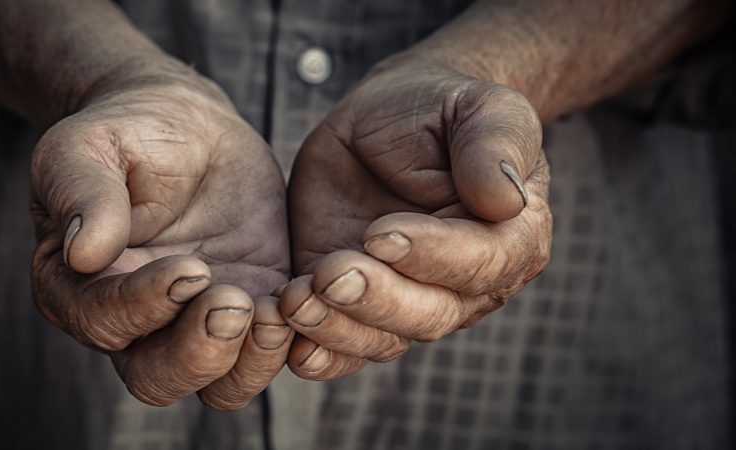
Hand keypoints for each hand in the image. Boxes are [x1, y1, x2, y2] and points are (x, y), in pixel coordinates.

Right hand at [29, 66, 292, 408]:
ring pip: (217, 384)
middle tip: (234, 303)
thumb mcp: (87, 147)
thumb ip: (82, 194)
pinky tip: (304, 303)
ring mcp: (195, 325)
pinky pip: (268, 354)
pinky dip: (288, 344)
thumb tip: (84, 253)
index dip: (144, 305)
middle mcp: (134, 324)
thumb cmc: (126, 134)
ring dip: (247, 362)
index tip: (189, 267)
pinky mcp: (252, 310)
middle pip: (157, 377)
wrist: (188, 130)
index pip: (103, 321)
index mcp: (78, 288)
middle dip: (198, 353)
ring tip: (275, 312)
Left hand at [282, 56, 550, 379]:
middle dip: (377, 299)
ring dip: (338, 328)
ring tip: (295, 301)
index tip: (380, 234)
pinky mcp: (356, 305)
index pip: (481, 262)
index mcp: (509, 238)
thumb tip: (505, 200)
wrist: (390, 117)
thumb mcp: (481, 107)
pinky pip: (345, 346)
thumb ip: (497, 146)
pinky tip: (294, 348)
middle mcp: (465, 285)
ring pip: (384, 338)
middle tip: (330, 274)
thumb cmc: (442, 109)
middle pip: (429, 314)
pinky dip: (321, 354)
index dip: (431, 255)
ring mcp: (409, 300)